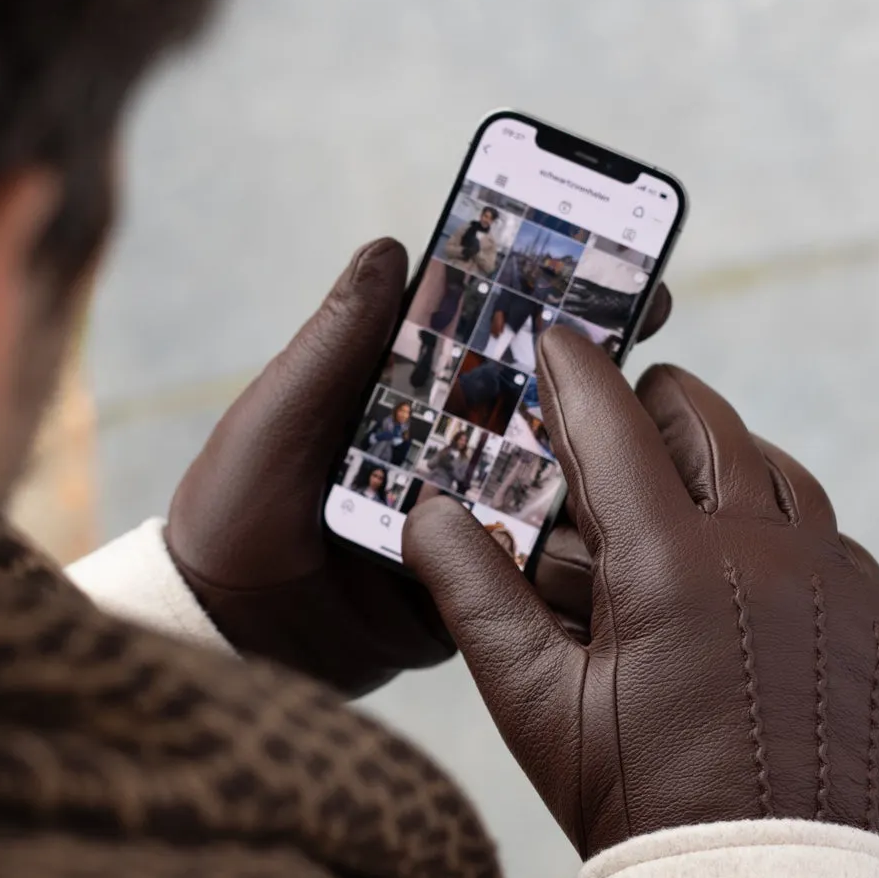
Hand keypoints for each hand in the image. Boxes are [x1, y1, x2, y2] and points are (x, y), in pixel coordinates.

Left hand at [166, 240, 672, 697]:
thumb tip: (391, 247)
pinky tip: (627, 505)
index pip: (473, 335)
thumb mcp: (280, 414)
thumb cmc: (234, 507)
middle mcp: (436, 450)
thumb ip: (337, 341)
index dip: (530, 295)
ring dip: (593, 444)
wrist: (227, 630)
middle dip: (587, 358)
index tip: (593, 253)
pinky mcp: (471, 581)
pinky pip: (531, 558)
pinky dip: (573, 536)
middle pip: (524, 397)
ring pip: (542, 473)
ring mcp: (460, 514)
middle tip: (648, 308)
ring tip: (651, 405)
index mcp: (393, 399)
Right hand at [404, 328, 878, 857]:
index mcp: (667, 568)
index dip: (570, 369)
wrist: (753, 877)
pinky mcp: (864, 601)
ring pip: (767, 458)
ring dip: (712, 455)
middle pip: (701, 418)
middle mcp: (759, 552)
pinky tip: (730, 552)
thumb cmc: (629, 791)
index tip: (550, 335)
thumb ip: (469, 591)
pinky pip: (816, 516)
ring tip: (667, 486)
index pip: (609, 425)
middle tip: (608, 425)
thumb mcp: (528, 698)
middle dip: (645, 406)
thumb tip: (426, 511)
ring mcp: (826, 573)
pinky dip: (769, 511)